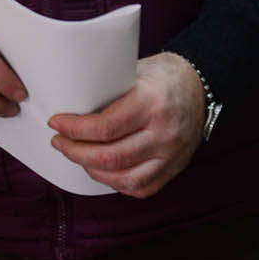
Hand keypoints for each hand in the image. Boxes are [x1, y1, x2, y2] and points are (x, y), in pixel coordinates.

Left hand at [48, 52, 205, 198]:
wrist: (202, 85)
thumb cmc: (163, 76)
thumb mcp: (135, 71)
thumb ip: (109, 90)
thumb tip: (70, 105)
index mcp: (152, 102)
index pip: (106, 126)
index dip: (74, 129)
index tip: (56, 124)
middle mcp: (164, 132)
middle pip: (111, 156)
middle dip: (76, 152)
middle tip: (60, 143)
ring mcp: (172, 154)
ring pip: (124, 177)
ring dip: (92, 170)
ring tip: (77, 157)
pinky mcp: (175, 168)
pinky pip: (142, 188)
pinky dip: (117, 184)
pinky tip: (102, 172)